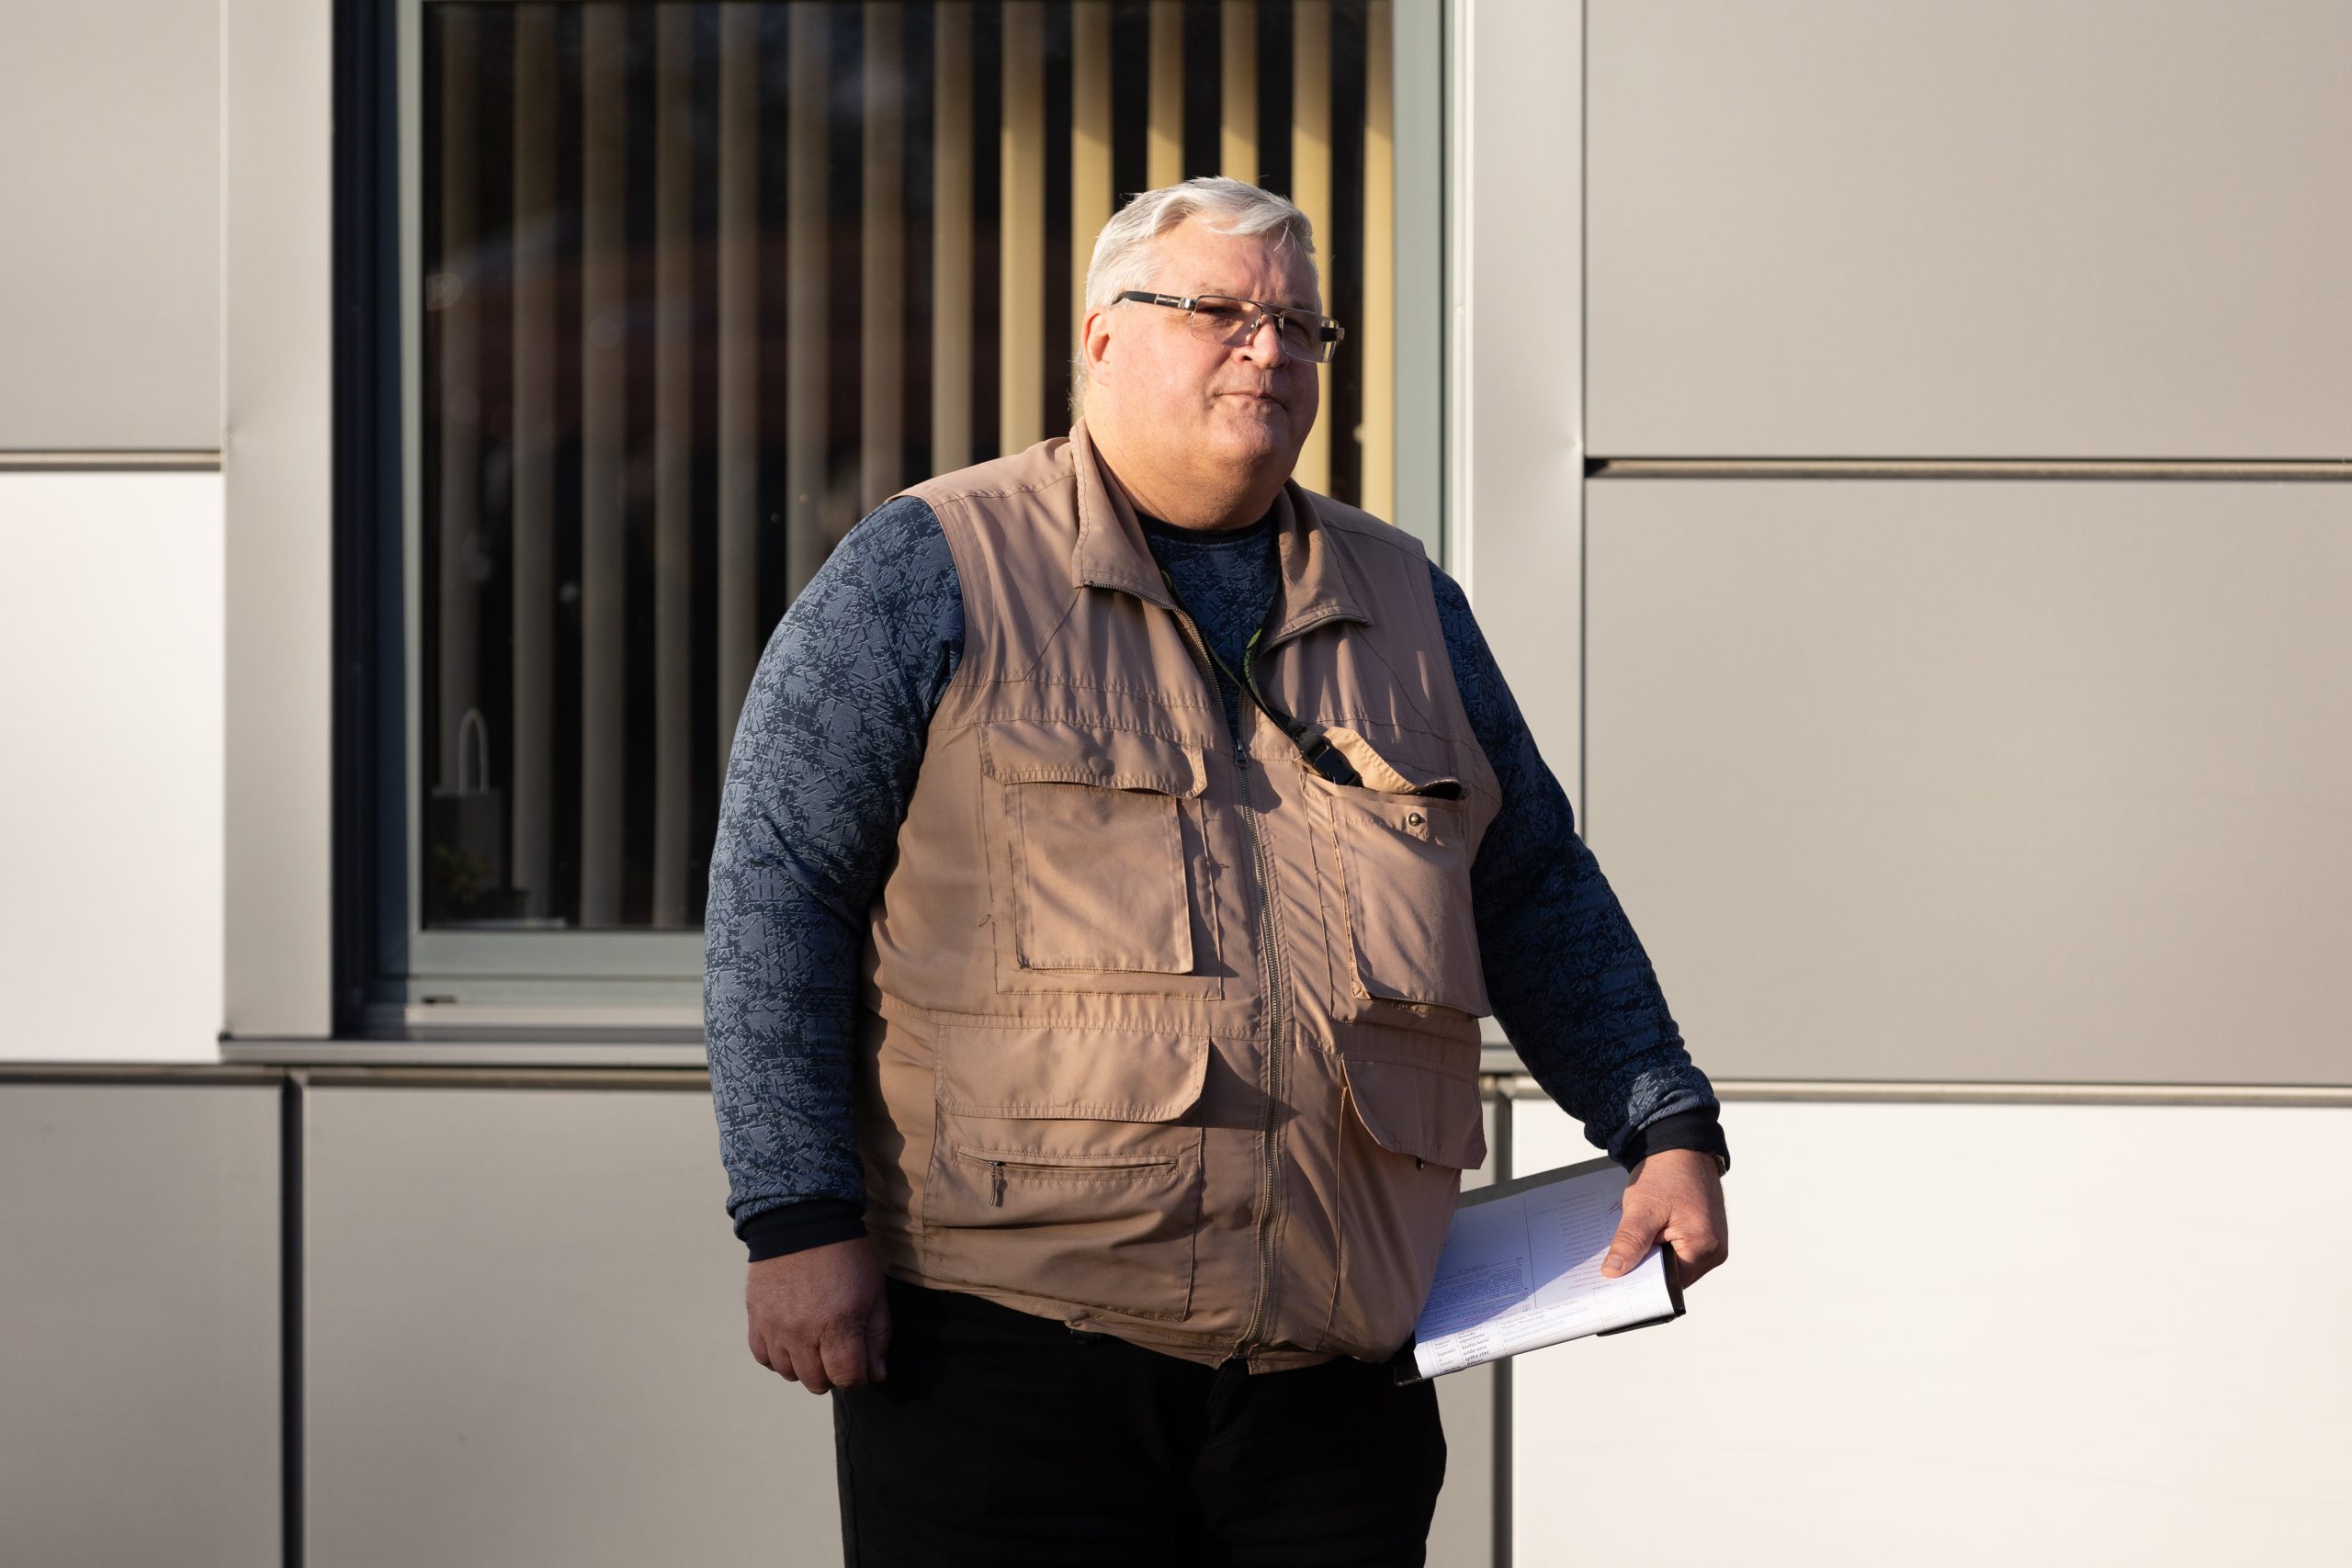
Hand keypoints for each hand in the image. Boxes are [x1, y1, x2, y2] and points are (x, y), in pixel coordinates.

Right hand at [745, 1235, 890, 1394]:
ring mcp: (775, 1328)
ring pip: (789, 1374)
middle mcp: (802, 1332)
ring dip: (805, 1366)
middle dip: (833, 1374)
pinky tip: (791, 1340)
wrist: (804, 1221)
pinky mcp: (755, 1319)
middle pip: (817, 1382)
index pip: (847, 1378)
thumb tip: (875, 1375)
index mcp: (838, 1325)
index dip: (858, 1379)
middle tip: (838, 1351)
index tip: (860, 1367)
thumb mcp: (874, 1292)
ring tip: (814, 1342)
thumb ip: (877, 1337)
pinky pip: (763, 1357)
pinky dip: (778, 1356)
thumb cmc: (846, 1256)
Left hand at [1599, 1148, 1728, 1288]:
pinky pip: (1680, 1252)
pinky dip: (1661, 1248)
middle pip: (1674, 1278)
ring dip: (1654, 1259)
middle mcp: (1714, 1251)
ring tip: (1631, 1250)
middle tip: (1616, 1268)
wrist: (1681, 1147)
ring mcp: (1712, 1244)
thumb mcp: (1642, 1209)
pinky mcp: (1705, 1235)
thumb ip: (1629, 1243)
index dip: (1644, 1286)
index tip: (1617, 1287)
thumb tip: (1614, 1272)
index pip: (1670, 1284)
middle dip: (1646, 1272)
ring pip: (1676, 1266)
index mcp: (1704, 1247)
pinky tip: (1645, 1239)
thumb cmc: (1668, 1173)